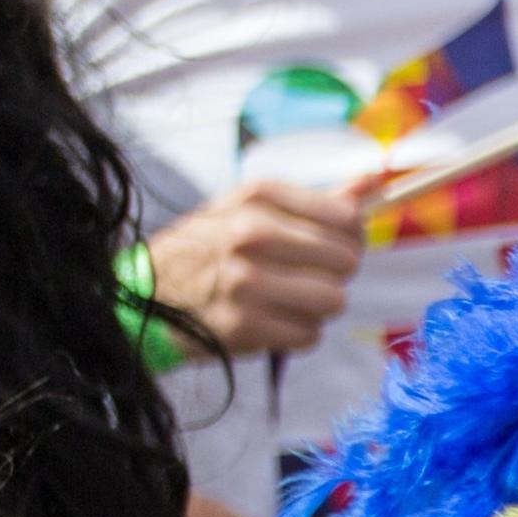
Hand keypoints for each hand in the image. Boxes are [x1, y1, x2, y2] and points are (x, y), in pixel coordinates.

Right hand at [146, 180, 363, 357]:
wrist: (143, 293)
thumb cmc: (205, 248)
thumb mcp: (247, 209)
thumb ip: (313, 201)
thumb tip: (374, 182)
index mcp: (256, 198)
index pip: (347, 218)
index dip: (348, 235)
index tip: (328, 243)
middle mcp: (251, 234)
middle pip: (346, 261)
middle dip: (332, 273)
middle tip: (300, 275)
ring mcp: (247, 282)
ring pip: (334, 300)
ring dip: (317, 306)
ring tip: (285, 298)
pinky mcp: (244, 326)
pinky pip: (310, 334)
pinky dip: (296, 332)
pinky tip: (268, 320)